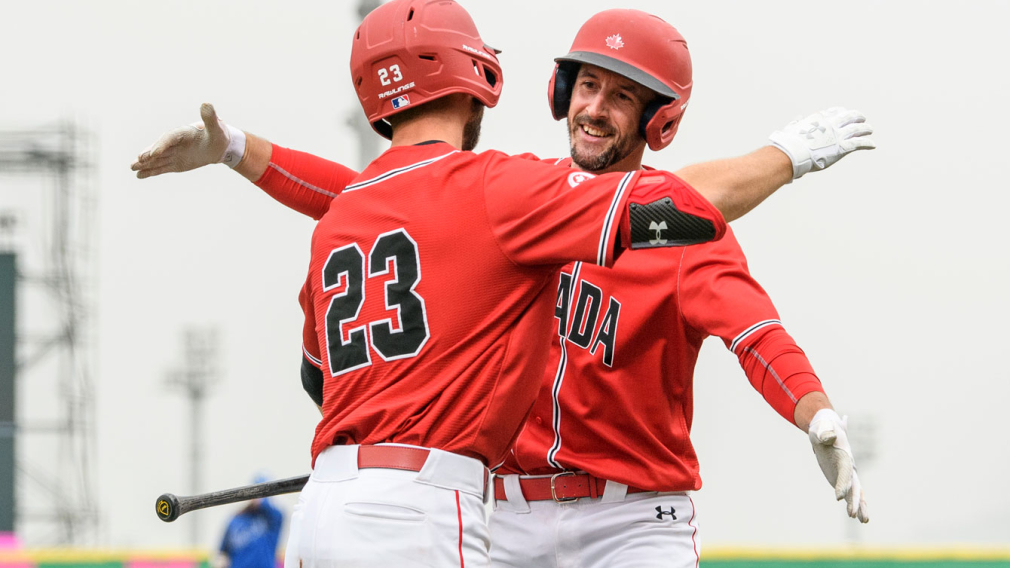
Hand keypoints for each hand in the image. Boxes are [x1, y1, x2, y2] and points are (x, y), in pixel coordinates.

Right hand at [131, 103, 243, 177]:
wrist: (219, 145)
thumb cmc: (218, 134)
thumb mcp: (216, 127)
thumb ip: (209, 118)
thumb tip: (206, 104)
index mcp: (182, 132)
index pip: (169, 138)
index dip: (161, 145)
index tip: (154, 154)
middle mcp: (174, 142)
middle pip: (159, 148)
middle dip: (148, 154)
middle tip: (138, 160)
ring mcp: (173, 153)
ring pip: (157, 159)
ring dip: (145, 164)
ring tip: (132, 168)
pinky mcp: (175, 163)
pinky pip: (162, 168)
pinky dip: (151, 171)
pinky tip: (139, 176)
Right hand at [769, 107, 874, 179]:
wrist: (793, 152)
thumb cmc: (789, 143)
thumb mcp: (791, 129)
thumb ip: (796, 123)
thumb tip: (798, 118)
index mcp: (819, 118)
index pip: (834, 111)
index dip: (841, 111)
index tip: (844, 112)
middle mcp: (831, 124)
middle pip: (849, 116)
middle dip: (857, 116)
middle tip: (862, 119)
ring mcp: (838, 135)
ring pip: (857, 128)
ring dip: (865, 128)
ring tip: (870, 129)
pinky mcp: (842, 147)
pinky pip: (859, 143)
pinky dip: (867, 143)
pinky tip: (872, 145)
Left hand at [808, 408, 868, 522]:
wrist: (826, 429)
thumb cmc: (822, 428)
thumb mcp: (820, 429)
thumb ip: (825, 433)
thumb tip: (828, 438)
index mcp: (844, 455)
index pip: (845, 472)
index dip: (843, 484)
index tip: (837, 497)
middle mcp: (849, 466)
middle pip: (854, 485)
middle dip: (854, 500)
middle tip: (853, 515)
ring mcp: (847, 474)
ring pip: (856, 492)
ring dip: (859, 506)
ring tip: (863, 520)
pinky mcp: (842, 478)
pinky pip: (849, 493)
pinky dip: (853, 504)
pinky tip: (855, 516)